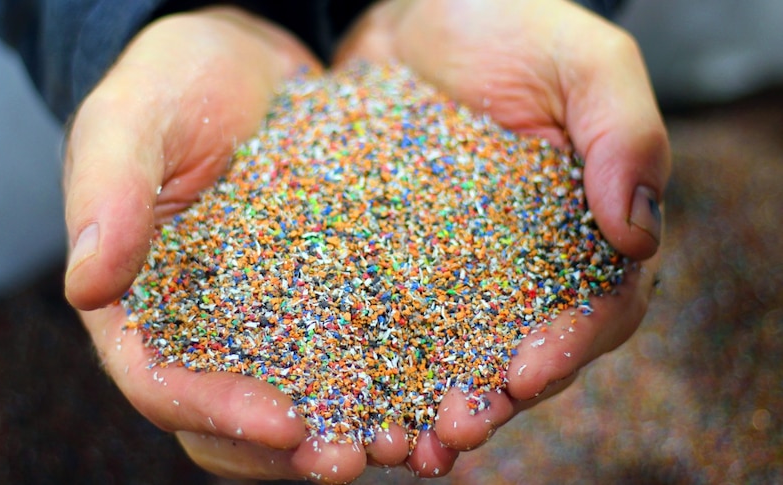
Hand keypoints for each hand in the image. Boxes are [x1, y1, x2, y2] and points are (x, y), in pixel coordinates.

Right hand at [63, 7, 410, 482]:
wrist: (243, 66)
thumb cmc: (172, 85)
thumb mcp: (129, 122)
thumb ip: (106, 197)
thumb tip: (86, 286)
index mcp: (139, 308)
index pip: (162, 385)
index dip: (215, 415)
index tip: (282, 426)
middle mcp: (202, 331)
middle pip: (233, 421)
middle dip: (290, 452)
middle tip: (352, 461)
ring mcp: (265, 321)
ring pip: (300, 401)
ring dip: (349, 432)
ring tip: (409, 444)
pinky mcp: (325, 298)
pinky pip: (354, 351)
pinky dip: (390, 380)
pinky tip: (437, 389)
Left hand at [336, 0, 669, 474]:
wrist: (417, 15)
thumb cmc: (509, 25)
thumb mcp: (581, 59)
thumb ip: (624, 133)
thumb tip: (639, 232)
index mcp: (583, 235)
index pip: (596, 310)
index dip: (569, 348)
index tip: (529, 371)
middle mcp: (520, 270)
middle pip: (517, 354)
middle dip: (490, 402)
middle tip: (454, 433)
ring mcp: (450, 274)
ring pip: (447, 358)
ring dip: (425, 408)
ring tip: (398, 444)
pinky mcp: (388, 264)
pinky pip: (379, 324)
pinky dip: (367, 368)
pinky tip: (339, 399)